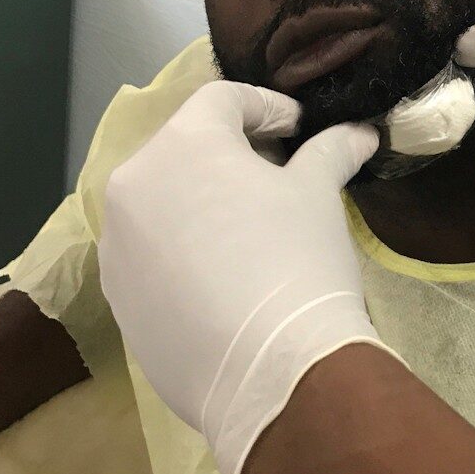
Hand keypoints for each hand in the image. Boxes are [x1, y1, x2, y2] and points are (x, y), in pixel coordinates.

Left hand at [97, 81, 397, 473]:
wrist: (269, 373)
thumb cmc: (295, 261)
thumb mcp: (318, 195)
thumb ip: (330, 152)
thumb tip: (357, 133)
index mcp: (182, 144)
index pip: (223, 100)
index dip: (267, 107)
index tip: (300, 129)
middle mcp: (133, 185)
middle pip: (185, 149)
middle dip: (232, 154)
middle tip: (280, 175)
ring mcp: (117, 246)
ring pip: (162, 203)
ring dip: (203, 203)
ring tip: (250, 230)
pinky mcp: (117, 299)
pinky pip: (152, 255)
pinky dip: (184, 251)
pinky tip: (225, 278)